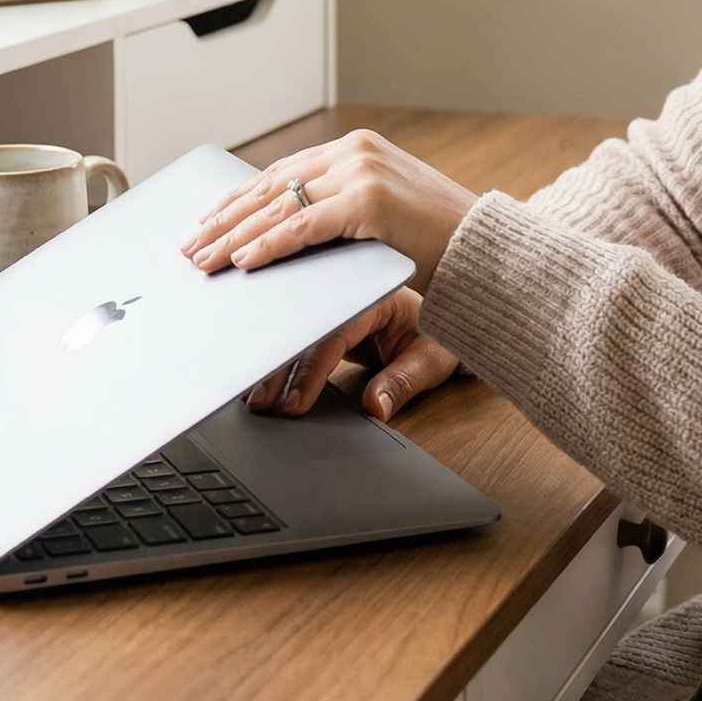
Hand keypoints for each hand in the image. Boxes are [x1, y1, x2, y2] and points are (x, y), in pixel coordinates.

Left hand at [181, 129, 476, 290]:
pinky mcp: (368, 201)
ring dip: (235, 235)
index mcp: (357, 147)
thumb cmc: (438, 240)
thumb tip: (288, 230)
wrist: (486, 250)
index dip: (241, 198)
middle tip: (192, 245)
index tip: (209, 221)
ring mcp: (361, 172)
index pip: (283, 172)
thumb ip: (339, 212)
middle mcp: (355, 151)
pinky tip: (244, 260)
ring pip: (280, 206)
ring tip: (205, 259)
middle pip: (272, 186)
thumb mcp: (382, 215)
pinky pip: (304, 227)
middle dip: (226, 218)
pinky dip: (269, 244)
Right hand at [244, 286, 458, 422]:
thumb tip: (377, 408)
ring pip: (295, 327)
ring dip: (272, 361)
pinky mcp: (326, 311)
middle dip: (280, 365)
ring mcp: (335, 299)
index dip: (313, 370)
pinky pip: (298, 327)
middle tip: (259, 400)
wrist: (448, 307)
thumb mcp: (432, 358)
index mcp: (375, 295)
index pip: (335, 333)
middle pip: (305, 327)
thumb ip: (403, 382)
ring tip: (253, 394)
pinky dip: (275, 348)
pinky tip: (254, 369)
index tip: (295, 402)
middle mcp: (349, 291)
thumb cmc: (438, 332)